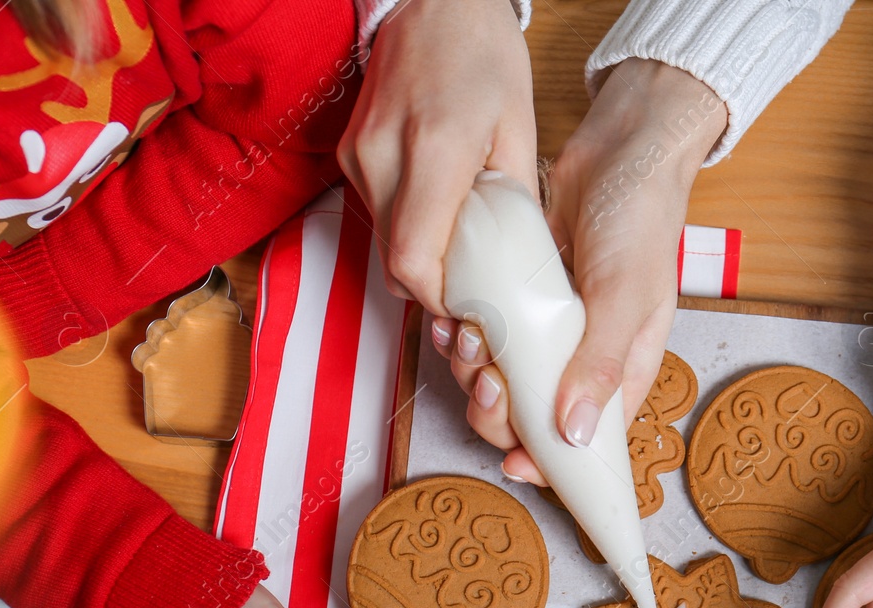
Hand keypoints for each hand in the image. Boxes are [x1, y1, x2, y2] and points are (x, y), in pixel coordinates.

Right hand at [338, 0, 536, 312]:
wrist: (430, 2)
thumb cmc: (482, 55)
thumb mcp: (519, 127)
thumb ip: (518, 202)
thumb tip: (523, 265)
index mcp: (434, 149)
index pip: (413, 259)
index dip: (439, 301)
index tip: (471, 310)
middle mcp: (383, 157)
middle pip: (395, 265)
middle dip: (435, 292)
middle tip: (476, 295)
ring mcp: (358, 158)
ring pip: (383, 248)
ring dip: (421, 263)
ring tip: (463, 255)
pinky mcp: (349, 157)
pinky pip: (377, 218)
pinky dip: (408, 233)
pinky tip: (440, 221)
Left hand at [429, 58, 727, 482]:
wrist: (623, 146)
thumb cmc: (642, 220)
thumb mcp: (628, 296)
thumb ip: (601, 364)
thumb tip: (573, 434)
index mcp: (622, 370)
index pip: (585, 441)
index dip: (548, 462)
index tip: (515, 465)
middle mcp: (582, 357)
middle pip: (531, 417)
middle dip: (498, 412)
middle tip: (488, 381)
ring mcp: (548, 327)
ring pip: (501, 378)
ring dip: (474, 371)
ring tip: (471, 340)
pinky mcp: (518, 295)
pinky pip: (486, 332)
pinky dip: (465, 334)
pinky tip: (456, 319)